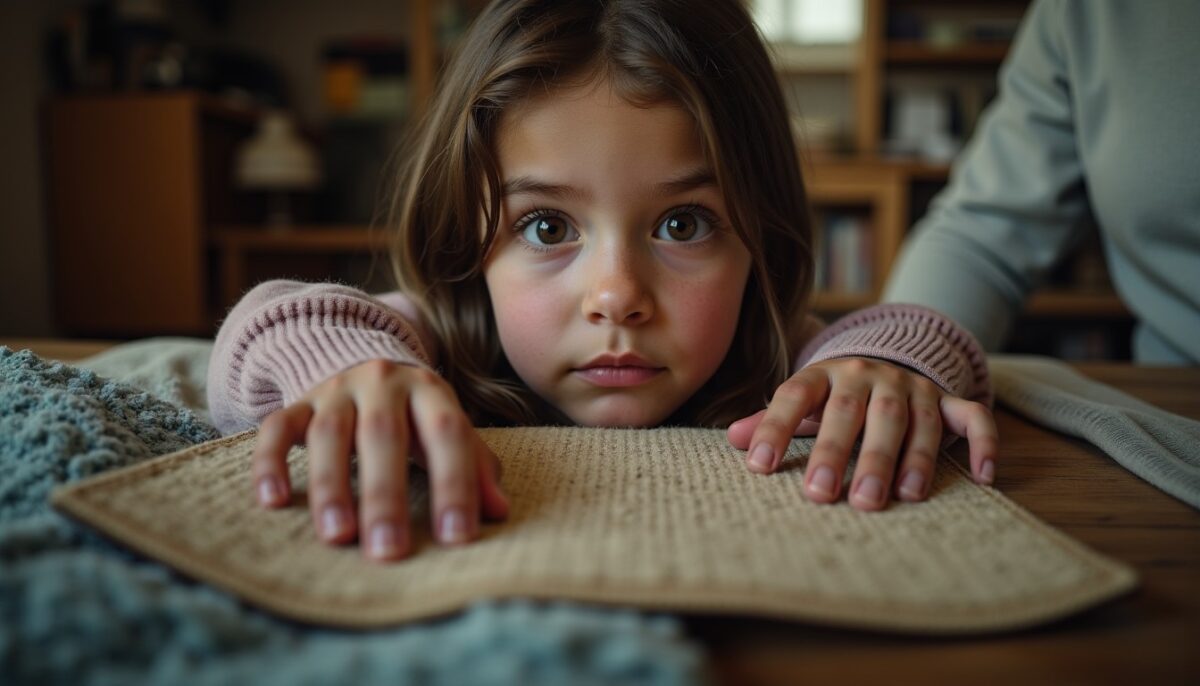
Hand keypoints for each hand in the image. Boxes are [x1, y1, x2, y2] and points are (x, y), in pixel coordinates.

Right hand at [250, 359, 508, 560]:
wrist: (361, 356)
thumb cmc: (415, 413)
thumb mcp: (448, 429)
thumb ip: (476, 465)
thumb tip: (500, 511)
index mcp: (429, 389)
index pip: (447, 434)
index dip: (456, 485)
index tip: (457, 538)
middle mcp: (382, 382)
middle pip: (383, 436)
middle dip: (386, 496)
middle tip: (389, 551)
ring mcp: (335, 390)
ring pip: (328, 434)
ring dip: (331, 487)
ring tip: (337, 537)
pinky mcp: (297, 402)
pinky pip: (276, 427)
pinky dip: (271, 462)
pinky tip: (272, 502)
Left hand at [727, 357, 997, 510]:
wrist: (890, 355)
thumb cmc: (835, 395)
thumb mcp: (804, 401)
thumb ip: (771, 421)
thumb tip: (733, 438)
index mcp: (824, 374)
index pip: (795, 396)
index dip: (775, 428)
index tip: (759, 467)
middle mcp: (867, 375)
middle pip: (853, 412)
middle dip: (840, 454)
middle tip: (826, 497)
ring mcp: (911, 386)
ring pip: (910, 419)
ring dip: (906, 458)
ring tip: (897, 498)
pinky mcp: (946, 399)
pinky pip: (971, 416)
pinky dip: (982, 444)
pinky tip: (983, 477)